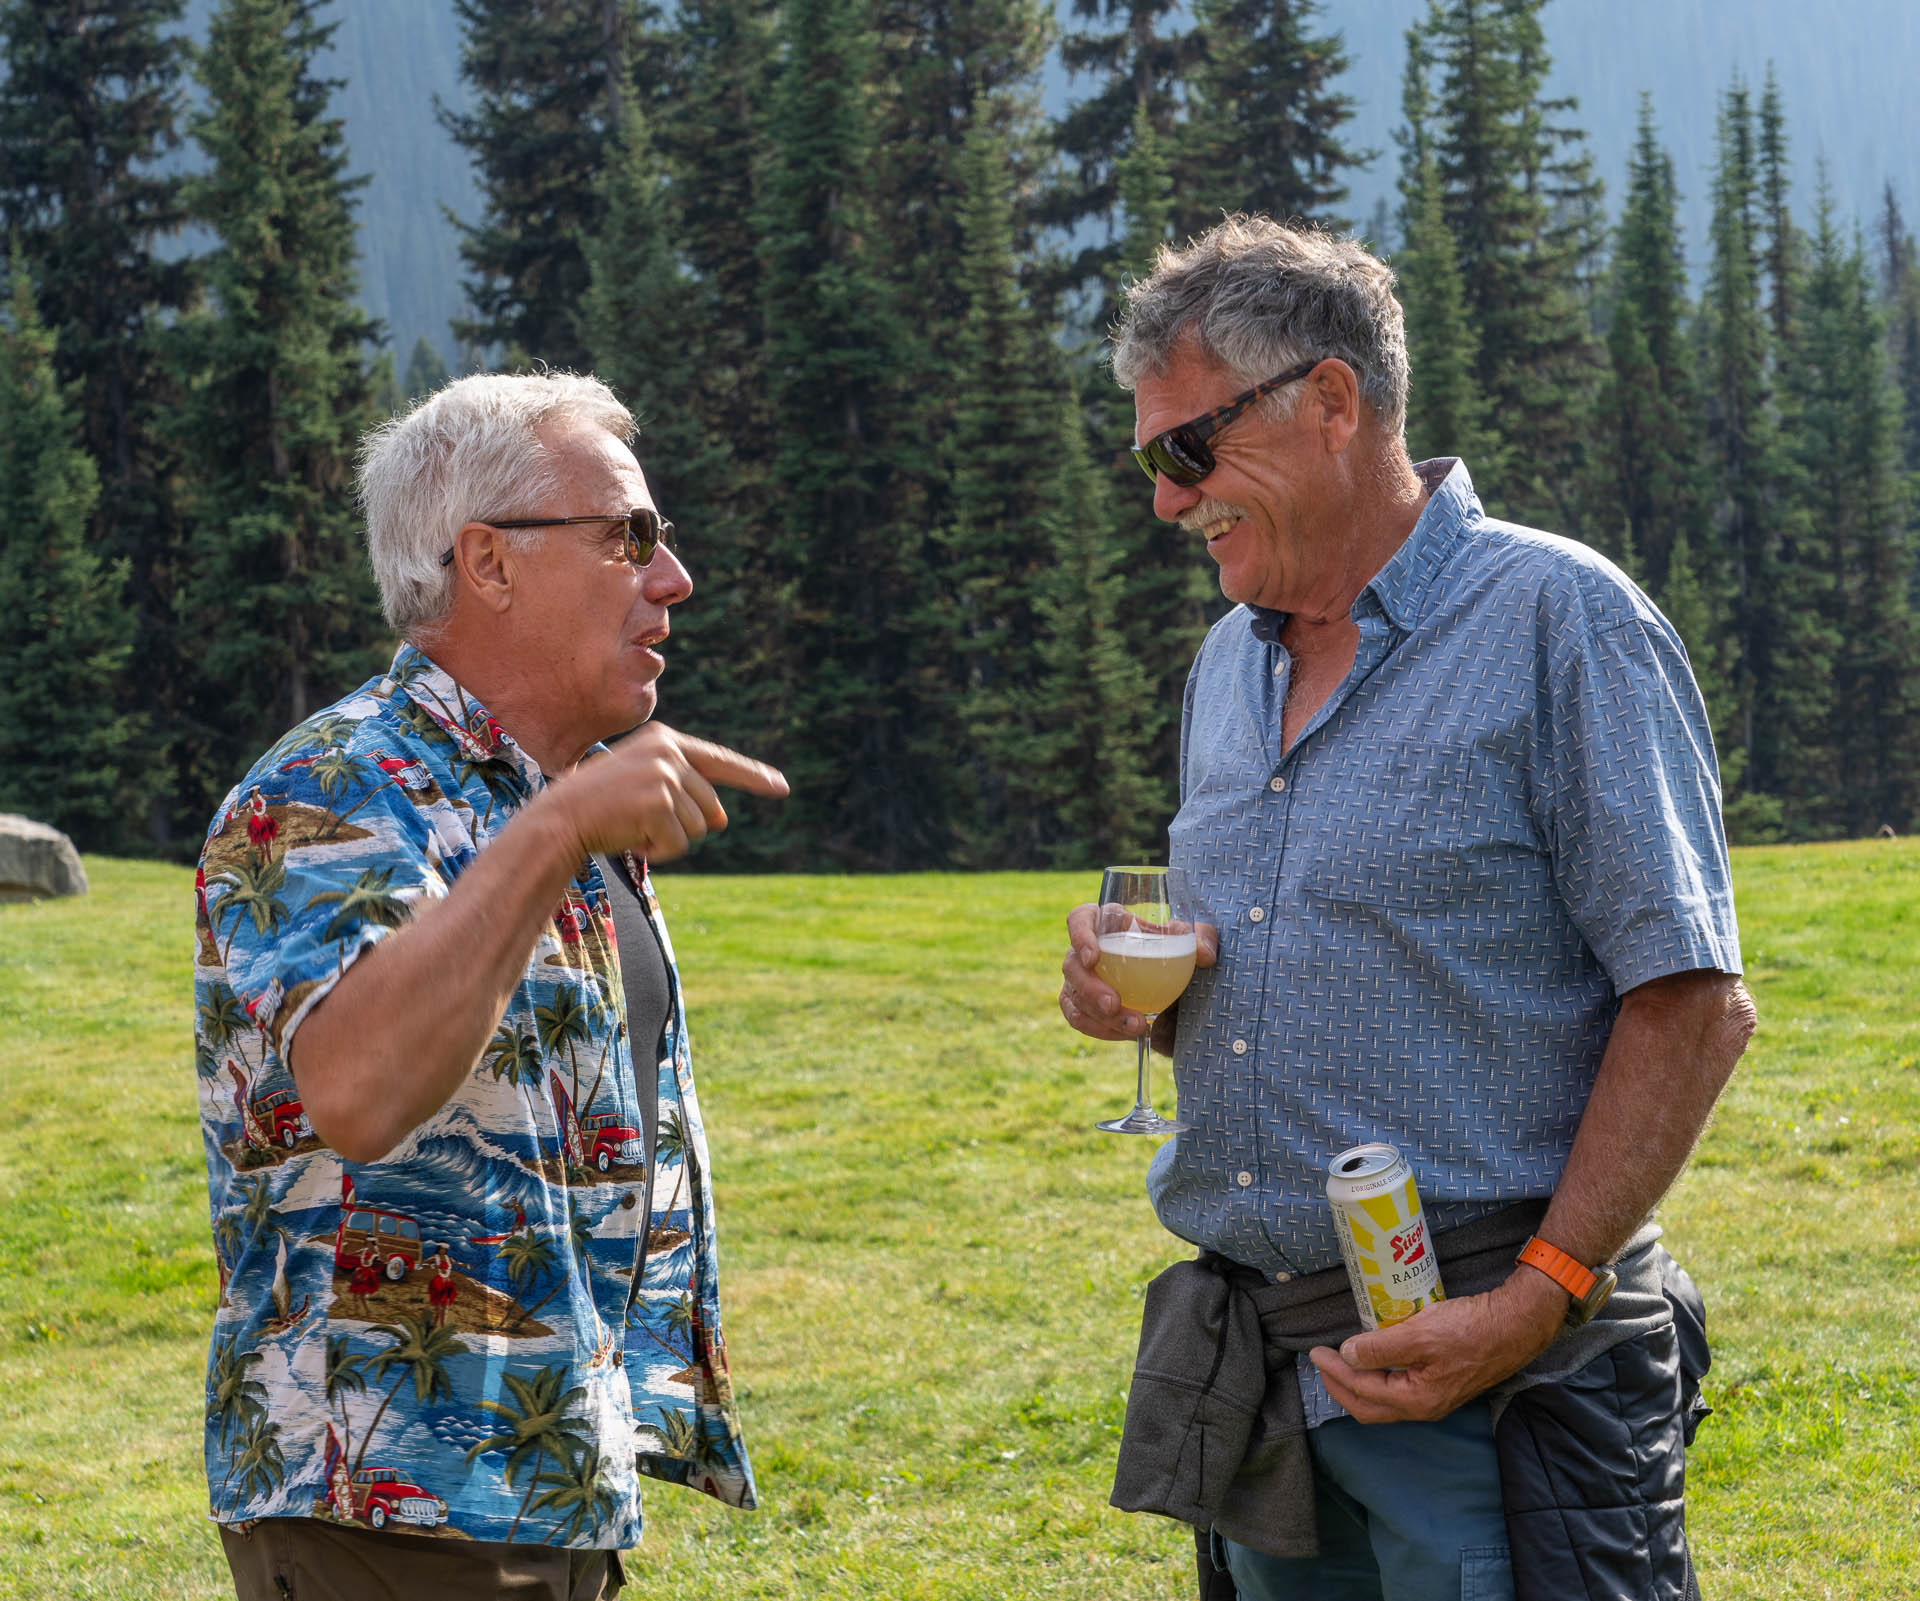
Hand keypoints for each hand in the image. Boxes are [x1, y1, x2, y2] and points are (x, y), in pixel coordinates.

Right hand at [546, 723, 787, 861]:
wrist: (560, 818)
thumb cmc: (598, 805)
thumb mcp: (641, 785)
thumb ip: (683, 793)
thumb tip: (721, 820)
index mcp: (664, 739)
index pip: (719, 760)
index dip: (753, 777)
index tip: (781, 787)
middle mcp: (669, 751)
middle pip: (709, 807)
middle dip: (684, 826)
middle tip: (640, 820)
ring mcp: (665, 775)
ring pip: (698, 829)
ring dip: (668, 839)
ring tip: (631, 825)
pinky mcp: (660, 803)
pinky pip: (679, 844)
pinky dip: (657, 850)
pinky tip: (630, 837)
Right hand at [1058, 902, 1217, 1042]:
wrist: (1172, 988)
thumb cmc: (1174, 953)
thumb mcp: (1192, 942)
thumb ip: (1202, 939)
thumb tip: (1203, 954)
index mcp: (1108, 923)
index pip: (1080, 919)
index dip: (1080, 936)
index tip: (1093, 957)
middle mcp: (1087, 949)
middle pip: (1072, 965)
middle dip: (1090, 988)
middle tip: (1114, 1004)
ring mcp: (1080, 979)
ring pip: (1073, 997)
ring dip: (1099, 1016)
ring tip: (1135, 1027)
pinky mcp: (1082, 1004)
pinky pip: (1078, 1018)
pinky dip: (1099, 1029)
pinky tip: (1125, 1033)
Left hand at [1306, 1267, 1567, 1422]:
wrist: (1516, 1325)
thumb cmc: (1471, 1328)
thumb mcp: (1420, 1334)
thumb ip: (1381, 1348)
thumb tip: (1347, 1355)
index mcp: (1417, 1400)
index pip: (1362, 1392)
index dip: (1334, 1373)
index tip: (1314, 1352)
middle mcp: (1425, 1407)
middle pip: (1370, 1407)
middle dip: (1340, 1386)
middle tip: (1321, 1363)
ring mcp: (1435, 1397)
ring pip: (1385, 1400)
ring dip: (1358, 1383)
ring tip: (1341, 1362)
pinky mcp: (1442, 1383)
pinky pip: (1399, 1388)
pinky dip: (1379, 1377)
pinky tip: (1374, 1358)